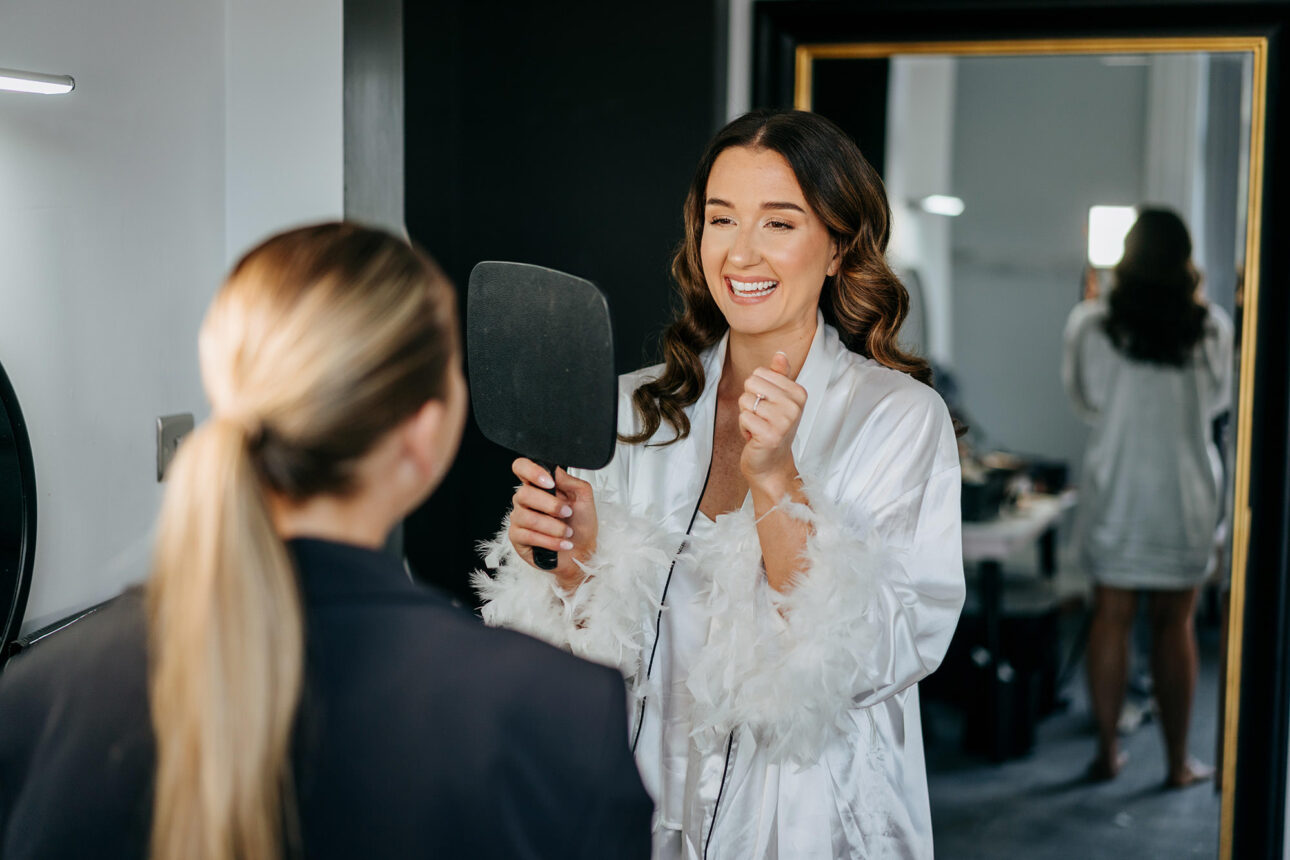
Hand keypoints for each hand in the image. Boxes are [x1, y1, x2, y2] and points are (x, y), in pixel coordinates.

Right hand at [506, 458, 597, 589]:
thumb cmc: (581, 525)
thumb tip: (554, 471)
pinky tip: (562, 543)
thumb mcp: (583, 498)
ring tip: (567, 532)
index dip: (531, 471)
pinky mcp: (517, 538)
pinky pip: (528, 536)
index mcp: (539, 486)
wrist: (583, 552)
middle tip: (567, 513)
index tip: (549, 482)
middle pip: (524, 494)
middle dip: (551, 506)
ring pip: (527, 517)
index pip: (521, 467)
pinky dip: (550, 541)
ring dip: (553, 527)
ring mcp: (519, 519)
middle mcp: (525, 501)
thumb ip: (570, 481)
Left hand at [738, 351, 806, 492]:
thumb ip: (779, 376)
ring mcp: (783, 421)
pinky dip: (744, 427)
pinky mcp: (770, 435)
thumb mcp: (778, 400)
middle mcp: (794, 406)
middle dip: (749, 401)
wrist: (772, 464)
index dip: (756, 391)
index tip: (767, 407)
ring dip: (746, 416)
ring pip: (745, 400)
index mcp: (798, 393)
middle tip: (761, 418)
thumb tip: (780, 354)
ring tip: (759, 428)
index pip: (759, 373)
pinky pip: (743, 417)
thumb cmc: (773, 429)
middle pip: (751, 383)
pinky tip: (755, 437)